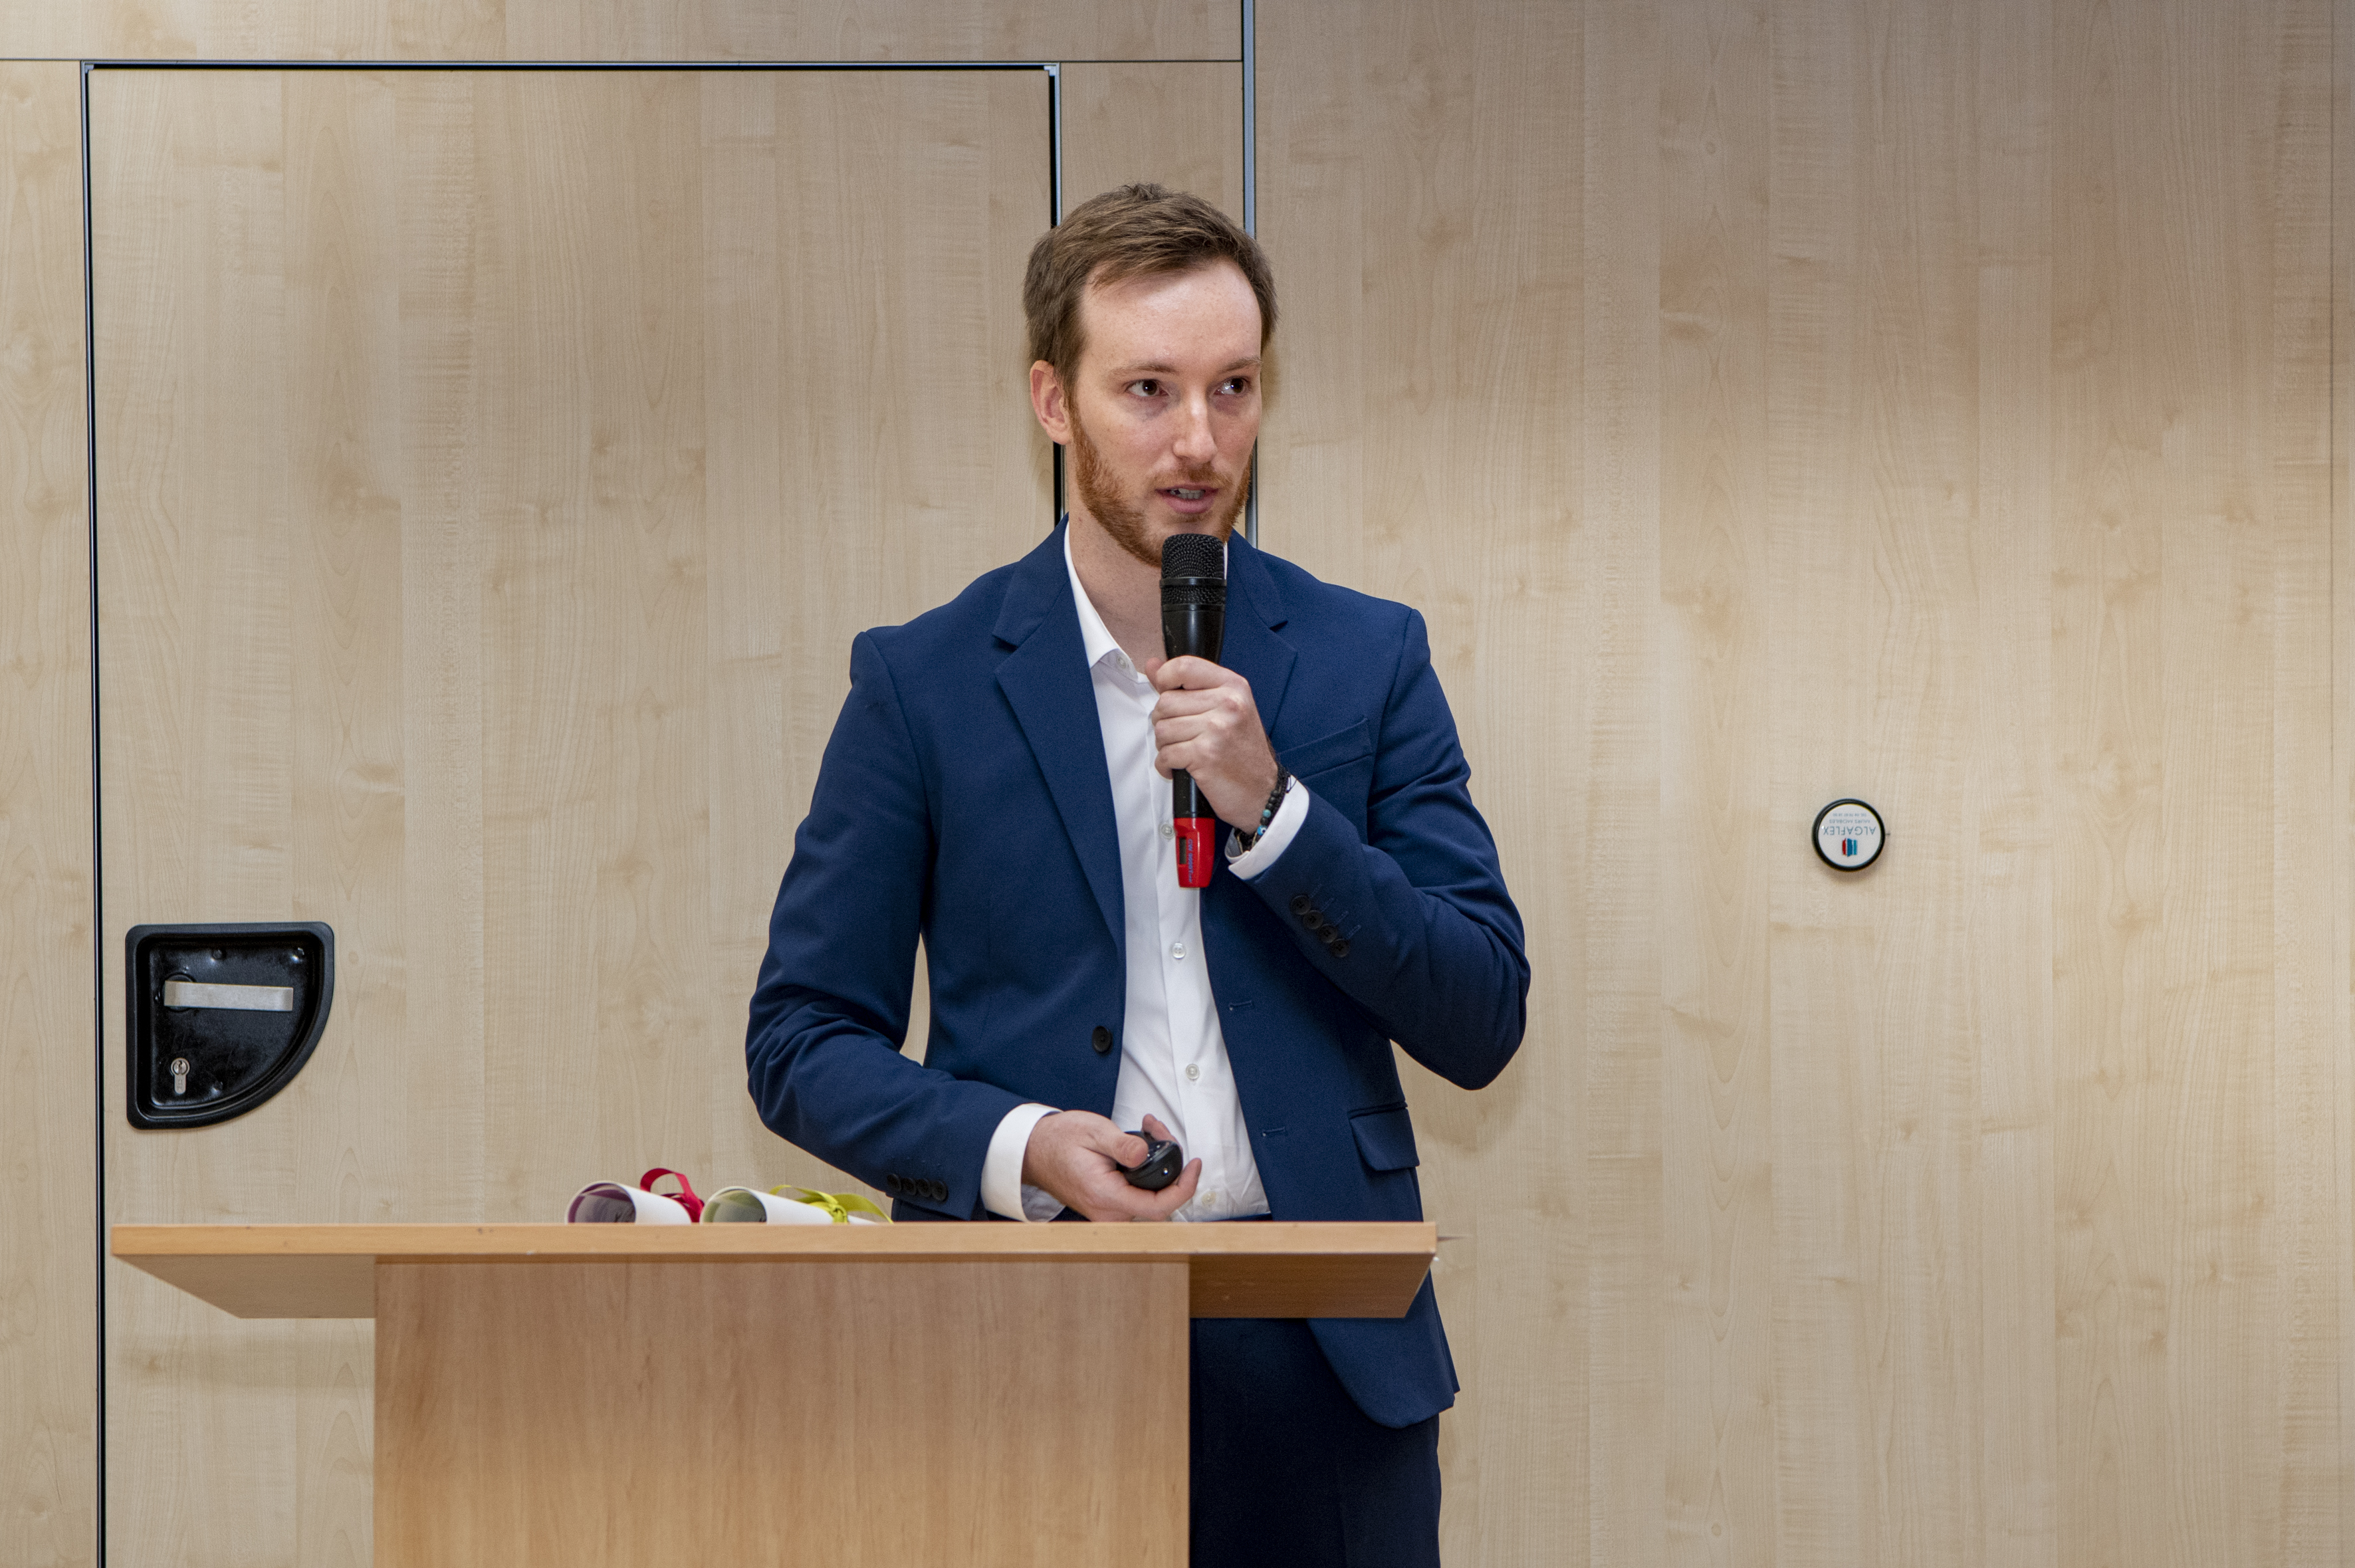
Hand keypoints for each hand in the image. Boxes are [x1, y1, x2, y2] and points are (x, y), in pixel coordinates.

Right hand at [1020, 1111, 1201, 1221]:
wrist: (1035, 1151)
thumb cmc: (1059, 1141)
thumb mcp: (1093, 1132)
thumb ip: (1121, 1145)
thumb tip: (1145, 1155)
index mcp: (1105, 1196)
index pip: (1158, 1207)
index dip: (1184, 1188)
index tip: (1194, 1164)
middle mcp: (1109, 1212)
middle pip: (1160, 1200)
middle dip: (1171, 1165)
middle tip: (1159, 1131)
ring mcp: (1109, 1212)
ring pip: (1151, 1196)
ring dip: (1160, 1164)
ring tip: (1150, 1130)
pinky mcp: (1110, 1205)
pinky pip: (1140, 1194)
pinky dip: (1148, 1170)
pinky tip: (1141, 1144)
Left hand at [1150, 656, 1279, 828]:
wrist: (1262, 792)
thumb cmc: (1243, 752)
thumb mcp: (1225, 709)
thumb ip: (1188, 686)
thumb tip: (1153, 665)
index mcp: (1233, 687)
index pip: (1184, 666)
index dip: (1165, 679)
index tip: (1167, 694)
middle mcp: (1228, 703)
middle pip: (1166, 702)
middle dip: (1164, 722)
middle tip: (1181, 735)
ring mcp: (1217, 729)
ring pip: (1162, 729)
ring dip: (1165, 746)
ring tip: (1183, 752)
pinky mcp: (1205, 755)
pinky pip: (1165, 754)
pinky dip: (1166, 765)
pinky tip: (1180, 768)